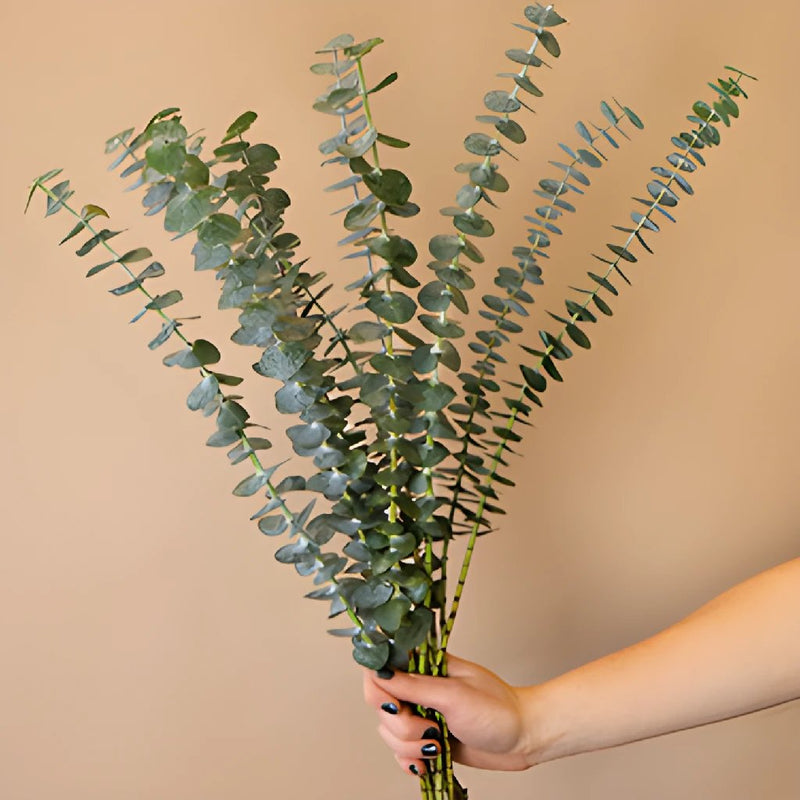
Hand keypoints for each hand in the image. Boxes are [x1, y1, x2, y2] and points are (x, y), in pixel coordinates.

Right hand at [363, 654, 536, 776]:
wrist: (522, 739)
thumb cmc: (497, 709)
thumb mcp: (455, 695)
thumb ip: (415, 686)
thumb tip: (382, 674)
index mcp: (424, 667)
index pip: (381, 669)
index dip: (380, 690)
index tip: (396, 706)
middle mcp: (419, 689)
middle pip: (380, 707)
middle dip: (402, 726)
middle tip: (430, 726)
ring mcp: (421, 714)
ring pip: (389, 733)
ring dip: (410, 747)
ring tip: (438, 743)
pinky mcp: (426, 739)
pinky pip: (400, 754)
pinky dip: (411, 761)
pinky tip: (429, 760)